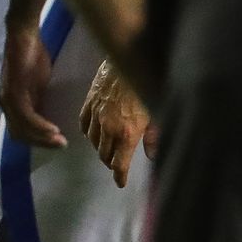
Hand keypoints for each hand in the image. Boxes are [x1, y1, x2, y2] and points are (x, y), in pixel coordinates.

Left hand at [0, 21, 66, 147]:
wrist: (24, 36)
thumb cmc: (32, 55)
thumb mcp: (38, 83)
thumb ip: (39, 99)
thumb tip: (47, 114)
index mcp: (12, 103)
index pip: (21, 131)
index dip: (38, 140)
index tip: (57, 141)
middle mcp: (6, 105)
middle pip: (20, 134)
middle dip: (41, 143)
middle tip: (61, 145)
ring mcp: (8, 99)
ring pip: (23, 129)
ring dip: (42, 138)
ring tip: (60, 141)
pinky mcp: (14, 93)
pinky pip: (27, 116)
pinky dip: (40, 126)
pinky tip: (53, 129)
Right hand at [80, 60, 154, 187]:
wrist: (129, 59)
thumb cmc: (149, 86)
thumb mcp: (158, 113)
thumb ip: (154, 137)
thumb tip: (153, 156)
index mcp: (127, 133)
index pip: (119, 163)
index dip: (120, 175)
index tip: (120, 183)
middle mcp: (108, 128)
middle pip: (105, 155)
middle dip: (112, 162)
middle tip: (117, 165)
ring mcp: (95, 116)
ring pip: (93, 142)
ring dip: (101, 149)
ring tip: (109, 150)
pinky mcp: (88, 104)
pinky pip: (83, 126)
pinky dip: (89, 134)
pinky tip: (95, 134)